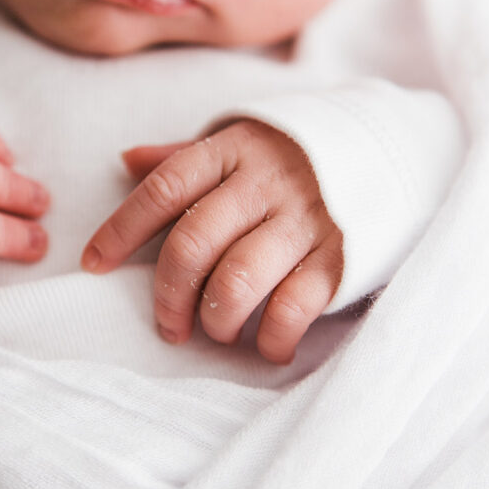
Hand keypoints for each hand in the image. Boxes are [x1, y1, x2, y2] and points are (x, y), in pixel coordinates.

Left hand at [81, 119, 342, 362]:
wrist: (396, 148)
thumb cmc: (297, 155)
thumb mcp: (243, 141)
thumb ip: (186, 156)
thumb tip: (126, 159)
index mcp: (232, 149)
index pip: (162, 189)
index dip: (120, 230)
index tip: (93, 265)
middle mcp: (265, 182)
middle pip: (192, 242)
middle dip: (168, 295)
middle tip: (168, 325)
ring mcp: (306, 219)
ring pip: (238, 279)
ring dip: (216, 319)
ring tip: (216, 331)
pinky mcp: (342, 255)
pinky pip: (294, 307)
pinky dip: (272, 338)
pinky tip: (265, 346)